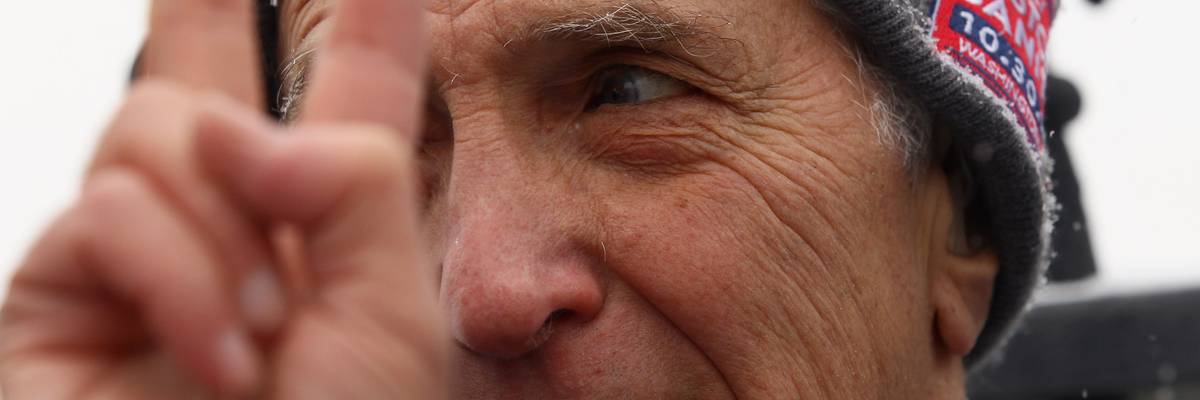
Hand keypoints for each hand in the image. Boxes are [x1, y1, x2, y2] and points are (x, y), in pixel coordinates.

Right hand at [0, 0, 444, 397]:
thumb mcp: (391, 309)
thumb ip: (351, 181)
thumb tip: (223, 122)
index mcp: (332, 225)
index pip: (352, 93)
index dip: (368, 24)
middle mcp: (234, 226)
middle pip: (205, 81)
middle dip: (199, 8)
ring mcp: (141, 252)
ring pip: (156, 129)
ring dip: (225, 231)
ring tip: (264, 338)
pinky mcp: (59, 292)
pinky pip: (109, 213)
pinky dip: (178, 284)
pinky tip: (218, 365)